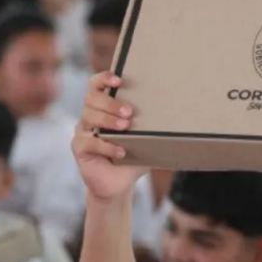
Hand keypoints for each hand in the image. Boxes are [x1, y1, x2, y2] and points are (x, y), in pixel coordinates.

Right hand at [72, 72, 145, 201]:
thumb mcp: (145, 139)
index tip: (118, 80)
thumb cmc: (133, 156)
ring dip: (108, 120)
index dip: (104, 78)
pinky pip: (90, 142)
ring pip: (89, 117)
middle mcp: (89, 116)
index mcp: (103, 107)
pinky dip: (107, 146)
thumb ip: (155, 127)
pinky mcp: (80, 149)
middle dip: (110, 103)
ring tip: (126, 127)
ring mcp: (83, 132)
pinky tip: (121, 151)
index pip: (96, 85)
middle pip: (91, 99)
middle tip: (129, 112)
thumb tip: (182, 117)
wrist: (119, 183)